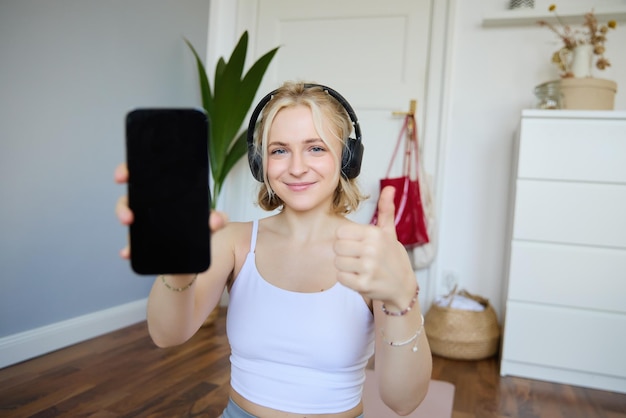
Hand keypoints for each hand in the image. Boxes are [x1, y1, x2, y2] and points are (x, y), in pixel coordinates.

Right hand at [113, 163, 228, 258]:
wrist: (199, 250)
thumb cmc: (200, 225)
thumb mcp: (208, 220)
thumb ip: (215, 218)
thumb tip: (217, 220)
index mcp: (164, 192)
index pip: (142, 176)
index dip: (128, 171)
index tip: (122, 177)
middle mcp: (150, 205)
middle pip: (130, 198)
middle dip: (123, 205)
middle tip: (128, 216)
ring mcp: (145, 222)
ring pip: (128, 218)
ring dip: (125, 222)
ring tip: (130, 227)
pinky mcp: (143, 241)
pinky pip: (132, 243)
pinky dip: (129, 248)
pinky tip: (127, 252)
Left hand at [334, 186, 414, 306]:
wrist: (403, 286)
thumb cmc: (393, 258)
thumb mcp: (389, 233)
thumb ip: (386, 210)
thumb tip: (390, 188)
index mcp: (375, 234)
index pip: (340, 232)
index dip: (346, 239)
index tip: (357, 245)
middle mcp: (372, 249)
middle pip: (337, 247)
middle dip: (345, 253)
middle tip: (358, 258)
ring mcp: (368, 267)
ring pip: (337, 262)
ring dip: (345, 267)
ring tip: (359, 268)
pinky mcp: (364, 284)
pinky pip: (340, 278)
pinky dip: (347, 279)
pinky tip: (359, 278)